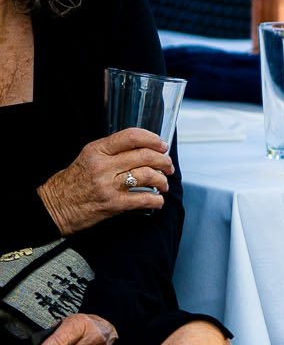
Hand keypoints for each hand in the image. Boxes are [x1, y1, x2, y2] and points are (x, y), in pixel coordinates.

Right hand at [37, 129, 173, 233]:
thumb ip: (111, 152)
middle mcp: (103, 165)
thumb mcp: (86, 158)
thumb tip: (142, 150)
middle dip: (164, 161)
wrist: (53, 207)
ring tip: (163, 184)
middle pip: (145, 156)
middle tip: (168, 167)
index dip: (152, 140)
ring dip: (162, 181)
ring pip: (148, 176)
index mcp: (96, 150)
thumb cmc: (71, 183)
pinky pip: (144, 199)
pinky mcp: (113, 204)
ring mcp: (108, 185)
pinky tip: (157, 200)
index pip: (131, 137)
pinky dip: (156, 200)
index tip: (162, 146)